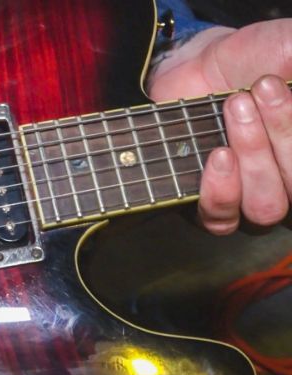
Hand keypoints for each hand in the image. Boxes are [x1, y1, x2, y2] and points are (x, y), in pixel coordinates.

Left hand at [147, 19, 291, 234]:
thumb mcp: (290, 48)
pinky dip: (221, 190)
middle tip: (258, 88)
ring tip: (235, 108)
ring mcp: (249, 199)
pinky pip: (221, 219)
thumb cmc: (255, 60)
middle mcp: (287, 184)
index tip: (285, 86)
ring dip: (254, 154)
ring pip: (265, 206)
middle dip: (283, 133)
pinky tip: (219, 154)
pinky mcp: (210, 203)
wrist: (199, 65)